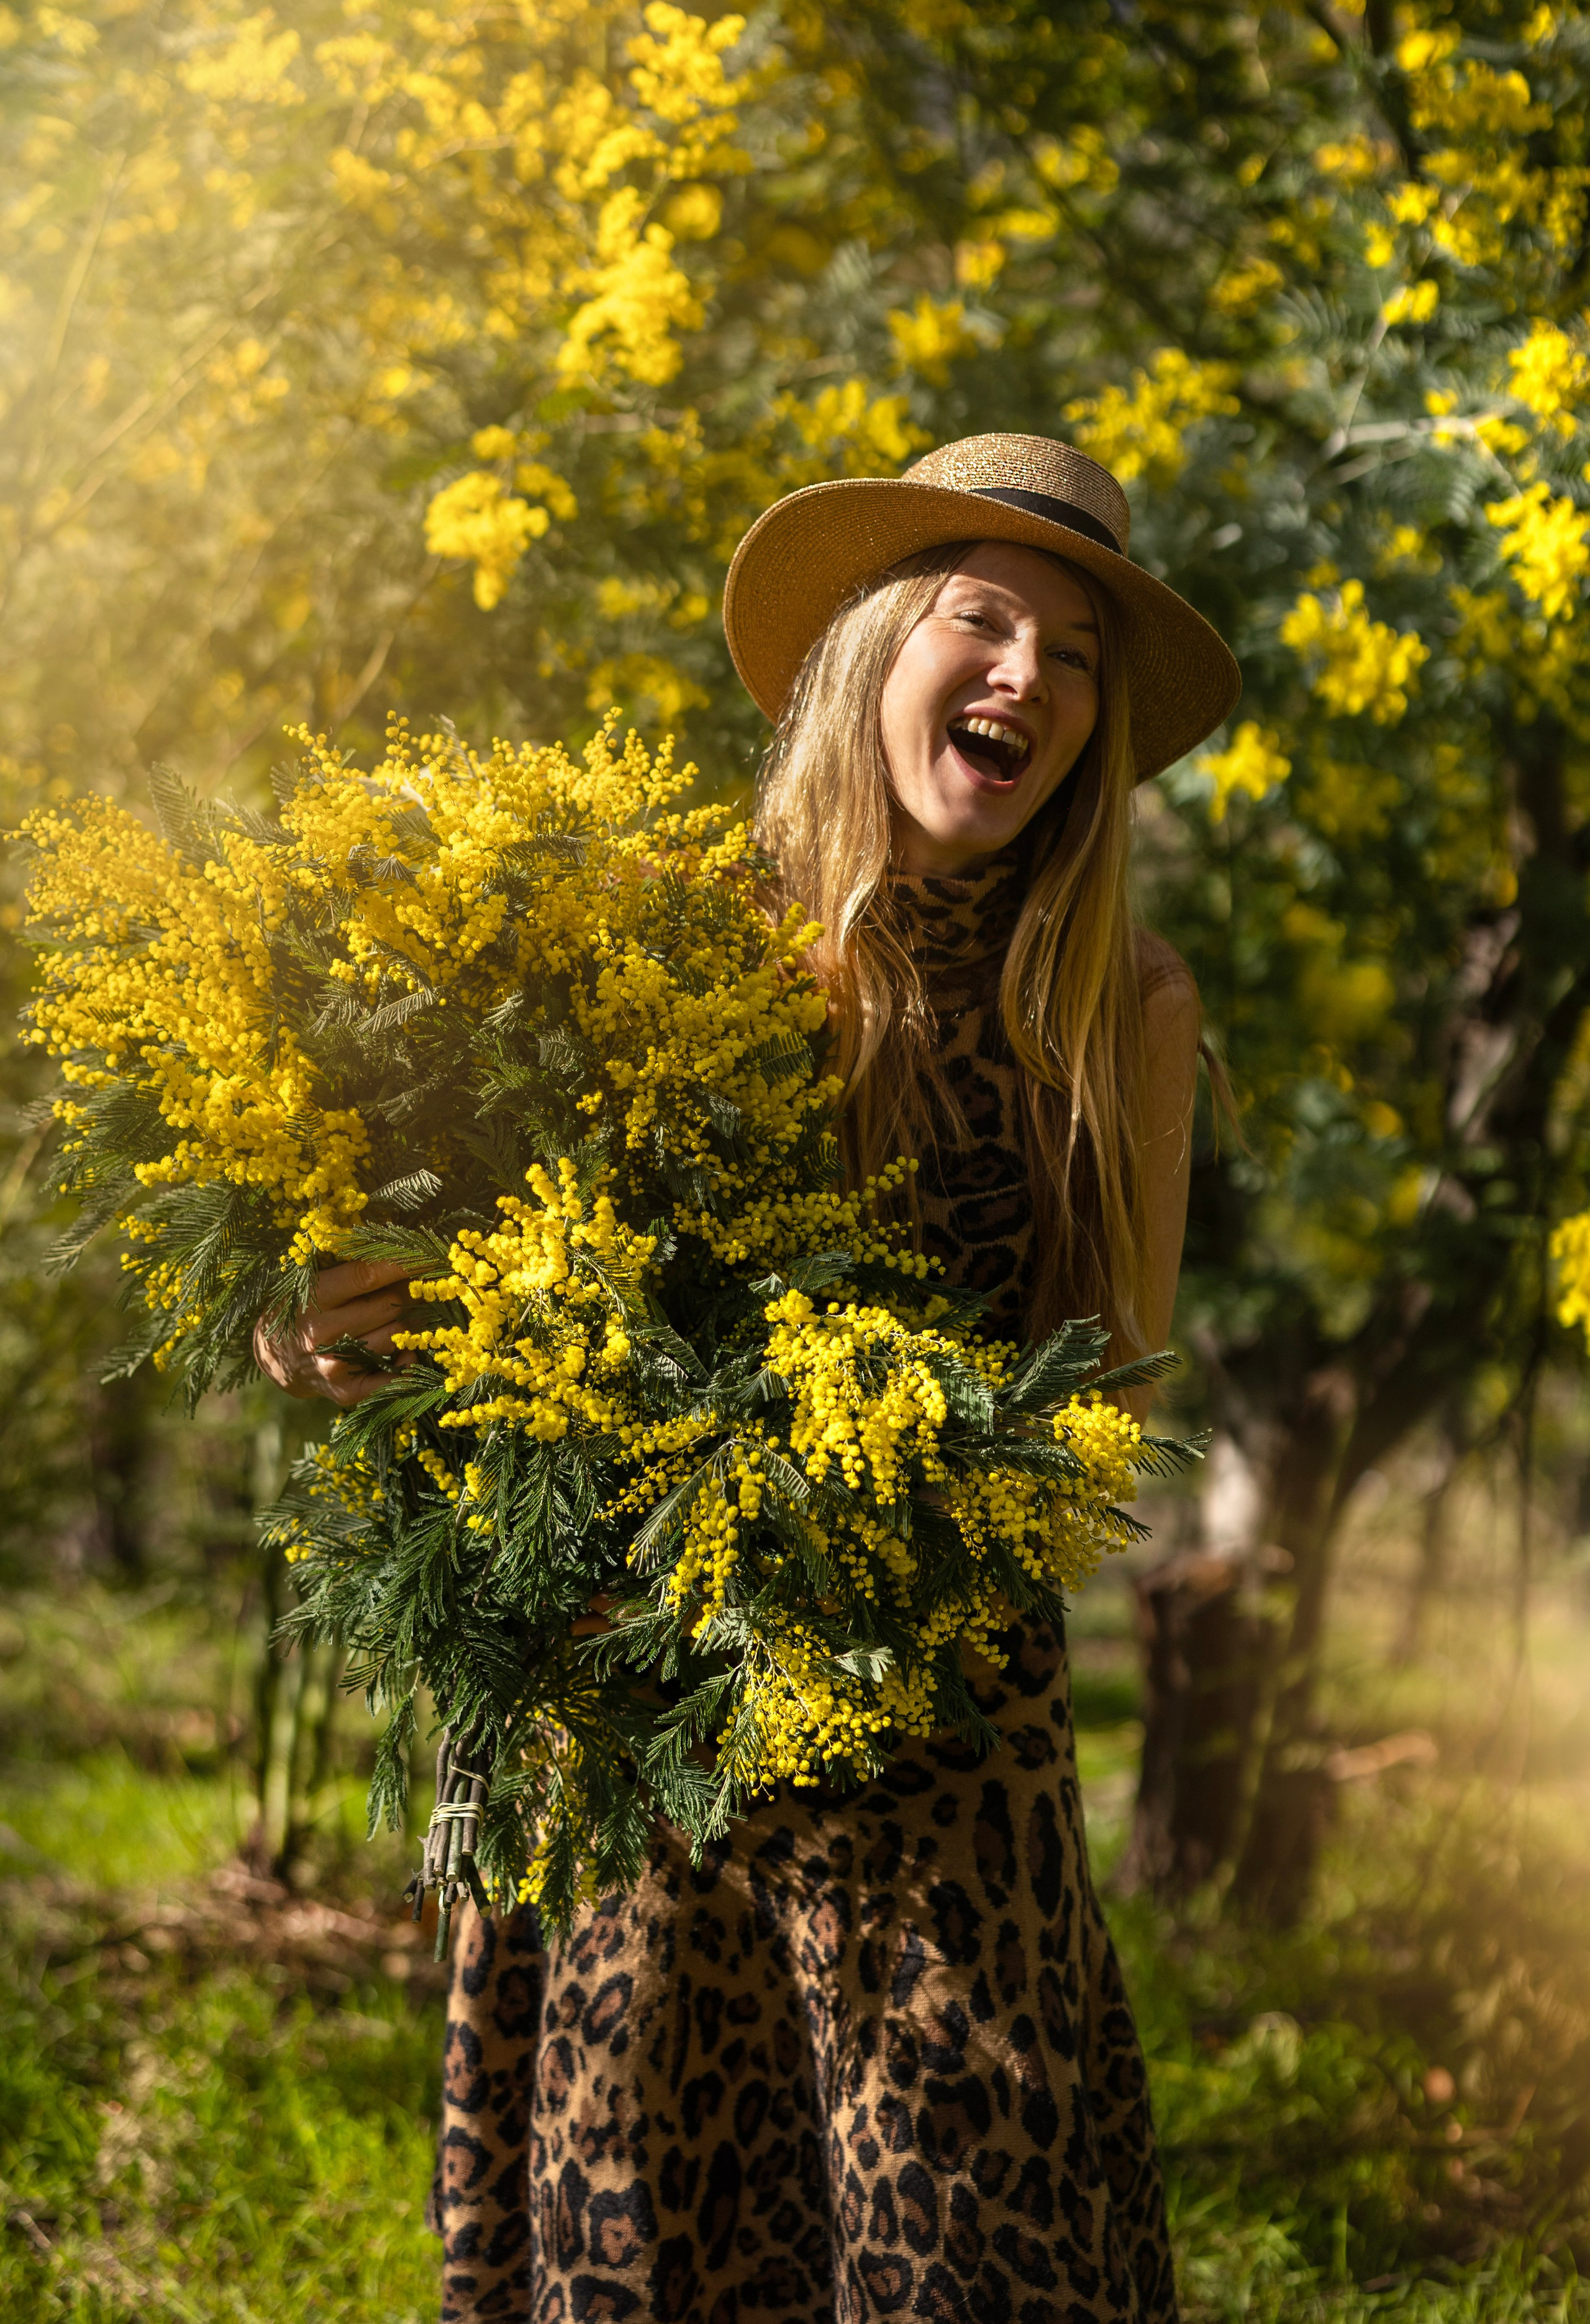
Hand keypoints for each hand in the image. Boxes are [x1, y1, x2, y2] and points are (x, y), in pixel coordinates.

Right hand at [253, 1258, 422, 1406]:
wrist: (276, 1356)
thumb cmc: (305, 1307)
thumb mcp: (316, 1280)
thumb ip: (353, 1270)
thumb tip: (406, 1256)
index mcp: (312, 1296)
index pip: (366, 1275)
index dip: (402, 1264)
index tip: (427, 1255)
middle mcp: (320, 1331)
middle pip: (389, 1305)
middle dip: (404, 1295)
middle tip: (407, 1291)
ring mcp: (333, 1363)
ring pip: (396, 1335)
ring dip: (404, 1325)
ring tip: (394, 1319)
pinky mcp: (345, 1391)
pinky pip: (395, 1375)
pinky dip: (406, 1361)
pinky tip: (402, 1352)